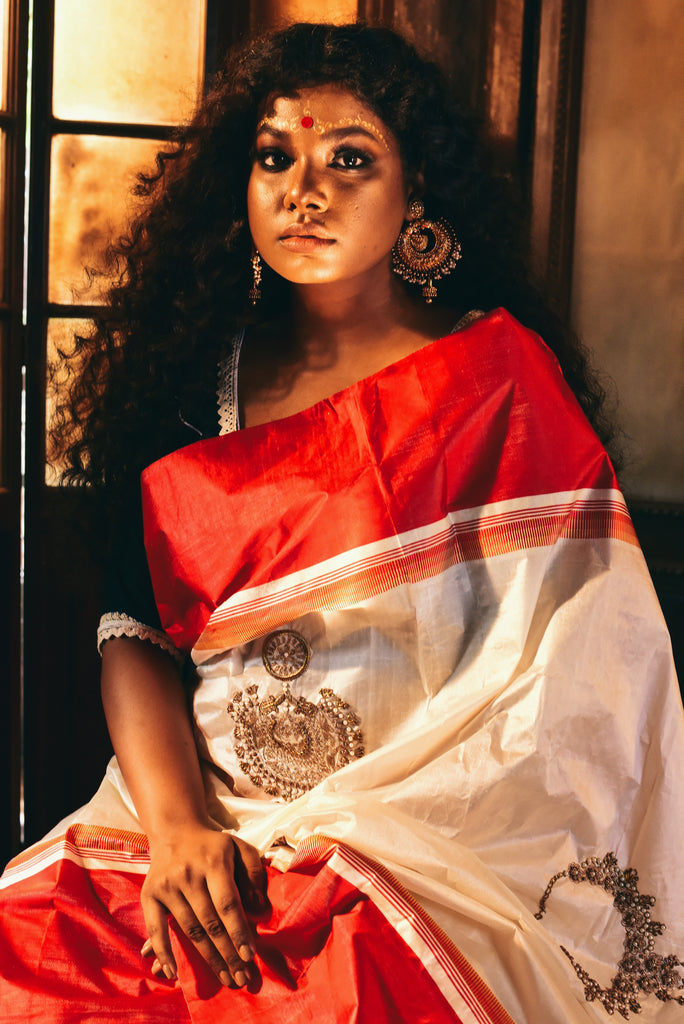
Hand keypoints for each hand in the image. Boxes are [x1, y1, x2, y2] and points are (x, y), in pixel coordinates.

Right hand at [140, 824, 267, 986]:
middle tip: (241, 978)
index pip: (227, 904)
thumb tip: (258, 908)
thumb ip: (254, 873)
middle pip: (210, 923)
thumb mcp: (240, 848)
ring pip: (189, 930)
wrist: (175, 831)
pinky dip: (164, 953)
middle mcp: (188, 875)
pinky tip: (175, 973)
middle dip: (227, 954)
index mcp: (214, 863)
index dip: (238, 932)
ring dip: (207, 959)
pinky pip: (155, 929)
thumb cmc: (213, 846)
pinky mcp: (149, 895)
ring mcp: (167, 886)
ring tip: (225, 978)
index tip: (249, 956)